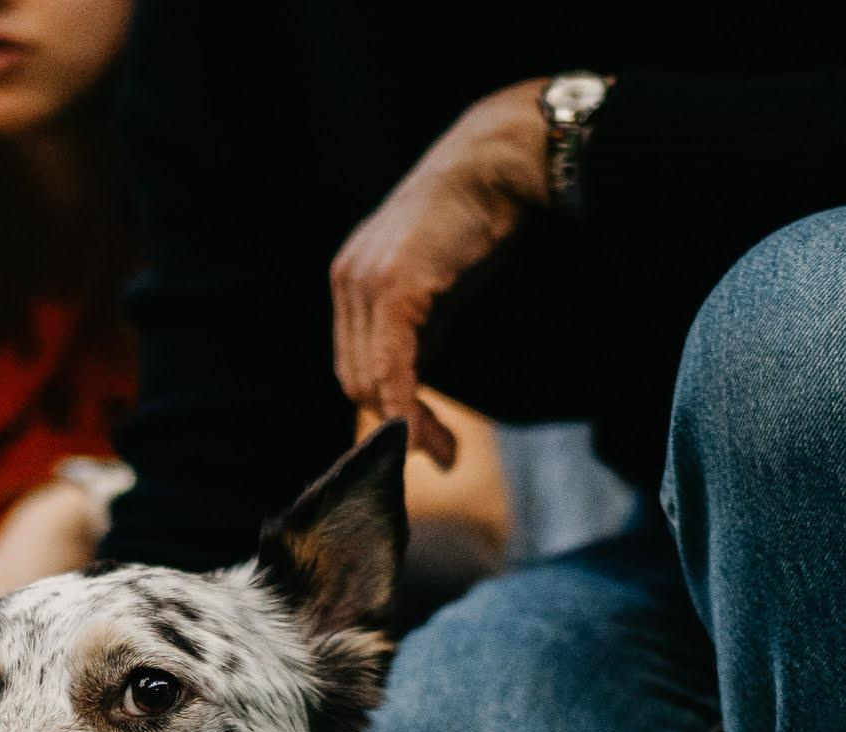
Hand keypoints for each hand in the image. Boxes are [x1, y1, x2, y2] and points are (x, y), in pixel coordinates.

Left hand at [330, 78, 550, 467]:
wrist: (498, 163)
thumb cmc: (478, 216)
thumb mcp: (439, 282)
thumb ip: (420, 327)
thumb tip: (415, 378)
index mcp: (351, 279)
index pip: (353, 361)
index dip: (384, 405)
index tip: (419, 436)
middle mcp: (347, 280)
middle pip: (356, 378)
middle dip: (395, 424)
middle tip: (438, 454)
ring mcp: (364, 284)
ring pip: (371, 381)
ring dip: (408, 426)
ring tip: (445, 452)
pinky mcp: (393, 290)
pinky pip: (393, 369)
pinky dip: (410, 412)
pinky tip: (434, 436)